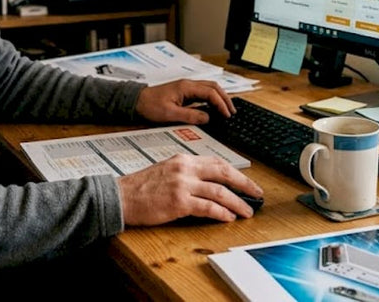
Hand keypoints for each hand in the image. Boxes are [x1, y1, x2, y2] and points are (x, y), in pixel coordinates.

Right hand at [118, 154, 263, 224]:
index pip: (217, 163)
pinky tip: (228, 218)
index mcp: (183, 159)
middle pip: (223, 172)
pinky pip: (207, 207)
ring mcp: (182, 185)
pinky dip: (221, 213)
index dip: (235, 173)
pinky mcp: (178, 202)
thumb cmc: (140, 187)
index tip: (246, 181)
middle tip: (257, 193)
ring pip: (219, 192)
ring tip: (247, 211)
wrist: (121, 196)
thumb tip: (210, 184)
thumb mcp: (166, 170)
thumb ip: (187, 173)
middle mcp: (185, 169)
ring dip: (237, 203)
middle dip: (244, 184)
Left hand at [134, 78, 234, 124]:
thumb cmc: (150, 105)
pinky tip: (214, 107)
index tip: (227, 114)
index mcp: (186, 87)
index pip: (211, 93)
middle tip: (232, 111)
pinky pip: (202, 93)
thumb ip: (190, 115)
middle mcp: (188, 85)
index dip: (221, 104)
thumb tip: (207, 118)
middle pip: (214, 87)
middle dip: (225, 98)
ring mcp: (186, 88)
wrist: (136, 101)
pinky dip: (212, 99)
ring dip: (220, 97)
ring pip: (209, 88)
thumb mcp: (170, 114)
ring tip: (227, 109)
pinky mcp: (184, 92)